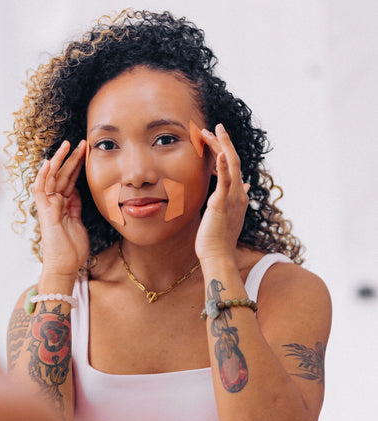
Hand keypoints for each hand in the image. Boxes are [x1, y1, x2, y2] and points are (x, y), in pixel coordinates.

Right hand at [34, 140, 88, 277]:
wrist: (65, 266)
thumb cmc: (72, 249)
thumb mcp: (78, 223)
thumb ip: (76, 207)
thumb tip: (77, 192)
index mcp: (63, 205)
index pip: (69, 180)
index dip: (77, 165)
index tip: (86, 151)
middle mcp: (54, 203)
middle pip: (62, 175)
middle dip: (71, 158)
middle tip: (81, 142)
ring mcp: (48, 207)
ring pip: (52, 178)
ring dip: (59, 161)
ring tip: (68, 145)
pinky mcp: (45, 213)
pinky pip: (41, 191)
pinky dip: (44, 176)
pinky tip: (50, 162)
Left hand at [195, 124, 249, 262]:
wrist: (218, 255)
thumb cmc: (219, 238)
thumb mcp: (228, 214)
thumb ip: (234, 198)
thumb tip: (245, 185)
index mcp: (238, 195)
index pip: (233, 167)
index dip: (225, 151)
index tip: (215, 140)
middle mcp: (238, 194)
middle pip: (233, 160)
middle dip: (224, 142)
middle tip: (214, 127)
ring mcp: (232, 198)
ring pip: (231, 165)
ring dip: (222, 146)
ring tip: (213, 131)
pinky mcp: (221, 204)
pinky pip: (224, 182)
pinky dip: (223, 167)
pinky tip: (220, 154)